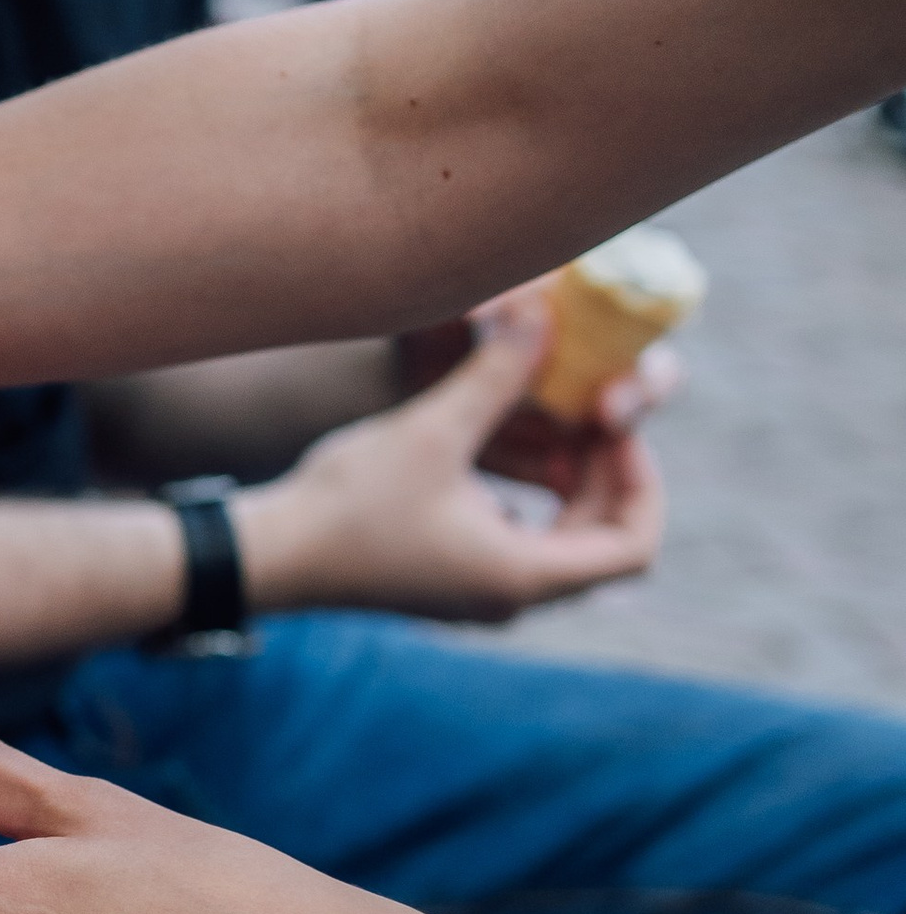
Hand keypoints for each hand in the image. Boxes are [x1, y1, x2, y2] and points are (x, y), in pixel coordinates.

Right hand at [236, 296, 662, 625]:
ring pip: (563, 543)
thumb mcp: (432, 431)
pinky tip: (496, 449)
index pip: (633, 547)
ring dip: (569, 484)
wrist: (271, 555)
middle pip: (604, 543)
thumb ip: (497, 376)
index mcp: (522, 575)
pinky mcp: (450, 581)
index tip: (609, 428)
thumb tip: (544, 314)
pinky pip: (520, 544)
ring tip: (548, 422)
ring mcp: (479, 595)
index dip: (642, 482)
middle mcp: (510, 598)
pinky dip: (529, 498)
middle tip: (586, 414)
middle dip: (606, 475)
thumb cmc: (348, 502)